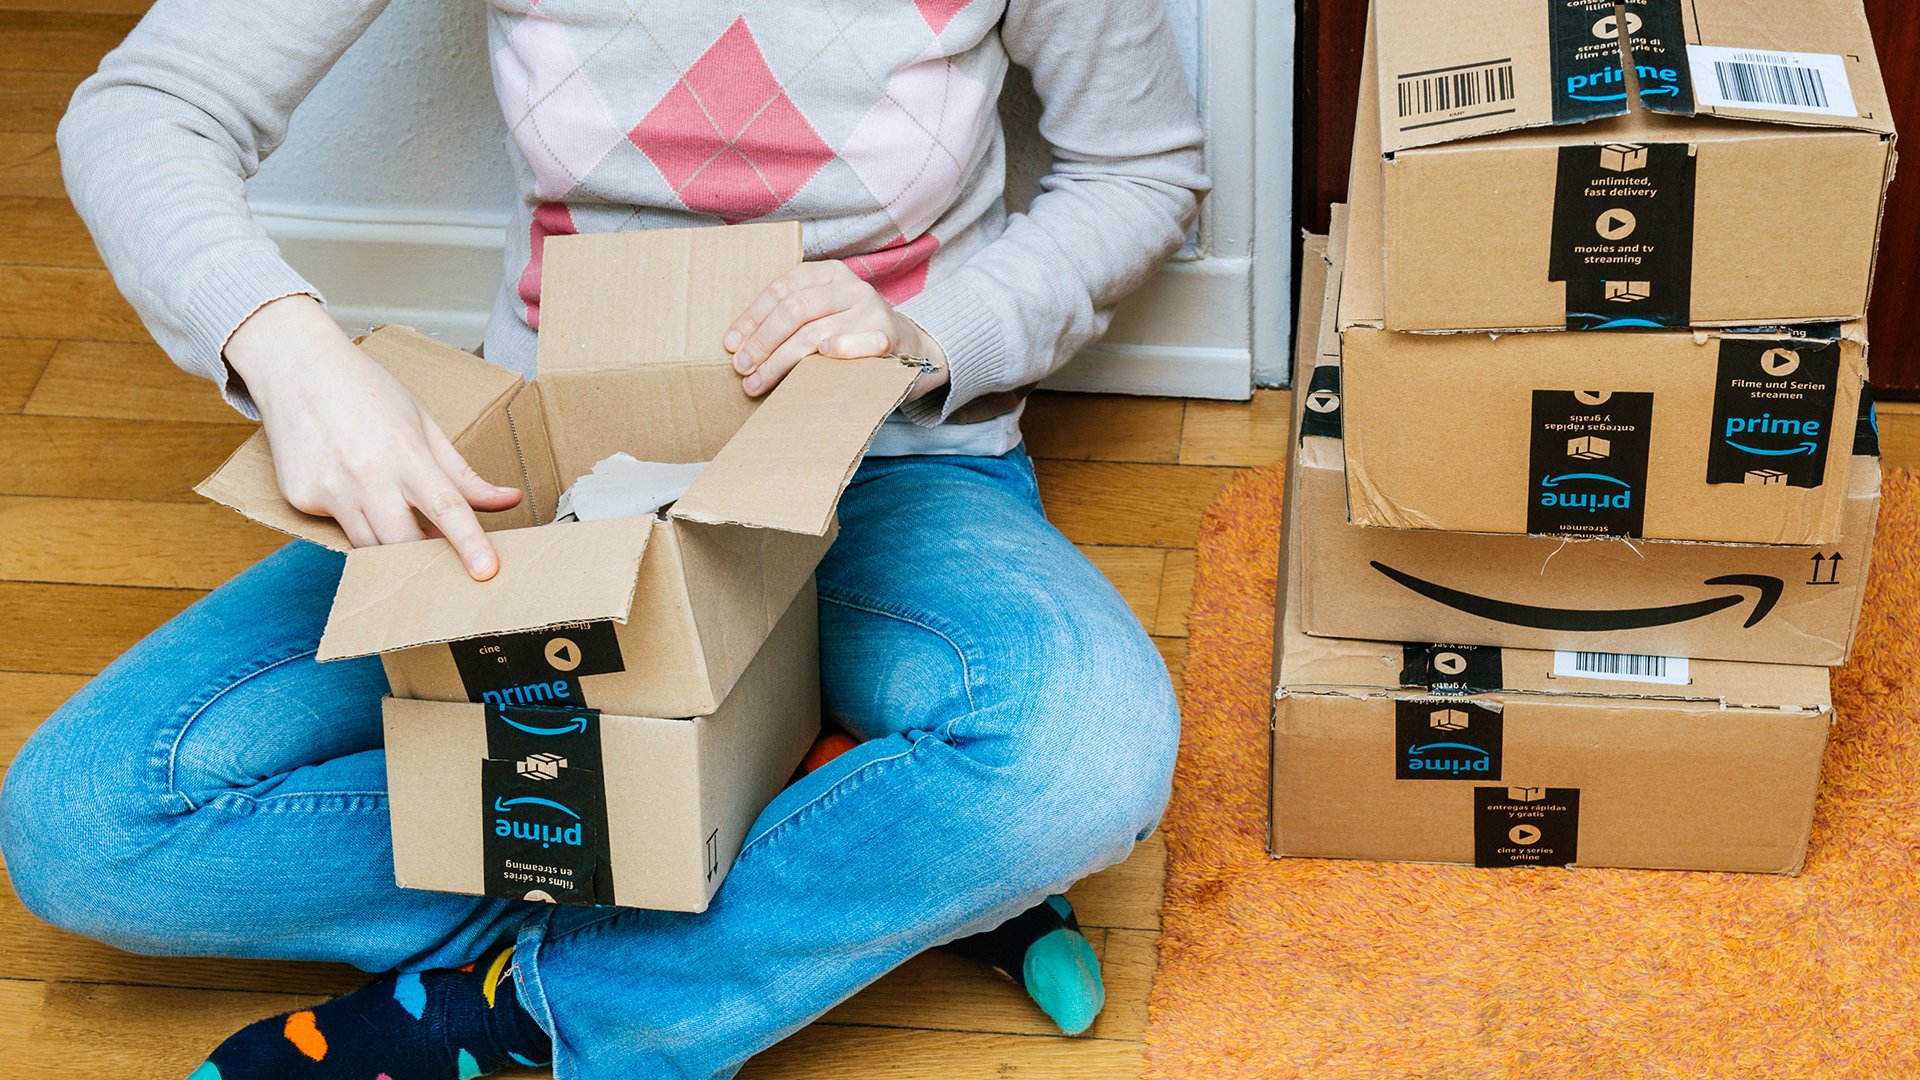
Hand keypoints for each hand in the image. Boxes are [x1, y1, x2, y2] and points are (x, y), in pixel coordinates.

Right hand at [224, 296, 522, 580]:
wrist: (296, 368)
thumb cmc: (366, 391)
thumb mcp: (423, 423)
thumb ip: (462, 472)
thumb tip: (508, 499)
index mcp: (406, 453)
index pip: (446, 507)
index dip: (470, 542)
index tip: (487, 571)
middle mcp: (366, 475)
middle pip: (404, 545)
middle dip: (426, 559)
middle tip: (444, 557)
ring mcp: (329, 490)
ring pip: (369, 549)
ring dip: (393, 548)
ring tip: (404, 525)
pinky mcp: (301, 499)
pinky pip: (338, 530)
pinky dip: (357, 523)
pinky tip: (353, 492)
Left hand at [722, 261, 948, 397]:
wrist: (908, 346)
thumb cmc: (851, 332)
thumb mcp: (823, 312)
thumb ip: (791, 316)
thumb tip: (738, 342)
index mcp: (830, 273)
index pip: (782, 288)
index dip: (752, 317)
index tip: (731, 344)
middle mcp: (852, 287)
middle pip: (794, 310)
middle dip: (762, 342)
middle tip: (742, 367)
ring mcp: (872, 311)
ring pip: (815, 335)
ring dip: (780, 362)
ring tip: (757, 382)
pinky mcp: (887, 338)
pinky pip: (860, 345)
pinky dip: (839, 351)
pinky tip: (818, 360)